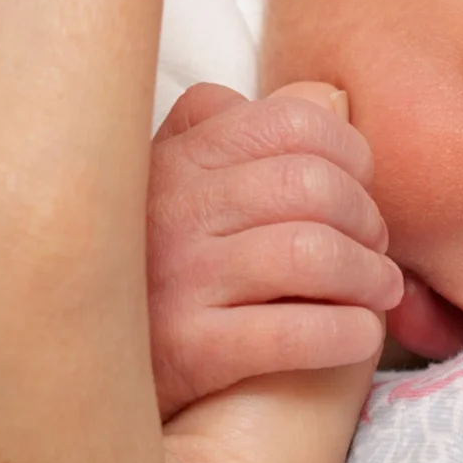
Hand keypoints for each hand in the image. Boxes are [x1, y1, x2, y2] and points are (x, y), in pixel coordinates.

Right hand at [148, 82, 398, 418]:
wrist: (83, 367)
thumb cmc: (150, 266)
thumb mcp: (177, 183)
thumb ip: (246, 133)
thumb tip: (328, 96)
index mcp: (178, 158)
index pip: (289, 121)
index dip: (348, 150)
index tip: (360, 183)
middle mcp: (174, 210)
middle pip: (310, 185)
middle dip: (366, 216)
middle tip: (375, 247)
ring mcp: (178, 280)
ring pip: (311, 253)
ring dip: (368, 274)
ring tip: (379, 291)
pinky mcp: (188, 351)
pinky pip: (293, 333)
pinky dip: (346, 332)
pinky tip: (357, 335)